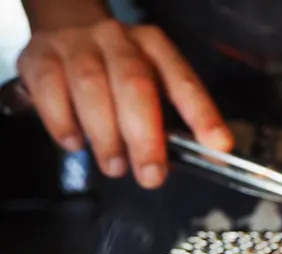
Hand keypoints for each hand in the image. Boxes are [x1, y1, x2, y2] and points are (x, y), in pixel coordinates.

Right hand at [17, 19, 232, 188]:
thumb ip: (168, 116)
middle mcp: (119, 41)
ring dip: (106, 135)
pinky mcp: (40, 58)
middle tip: (151, 175)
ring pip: (92, 88)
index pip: (184, 82)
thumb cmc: (117, 68)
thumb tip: (194, 157)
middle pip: (135, 86)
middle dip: (146, 137)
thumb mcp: (150, 79)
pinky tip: (75, 143)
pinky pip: (50, 91)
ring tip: (115, 166)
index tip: (219, 146)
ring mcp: (78, 47)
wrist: (67, 28)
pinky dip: (63, 122)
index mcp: (155, 47)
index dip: (203, 115)